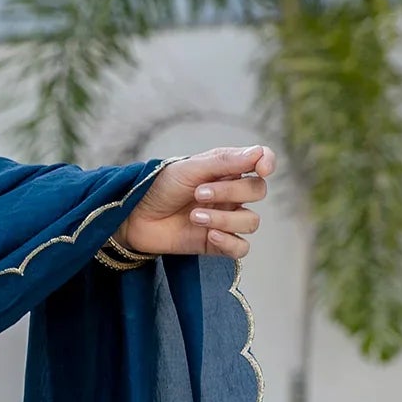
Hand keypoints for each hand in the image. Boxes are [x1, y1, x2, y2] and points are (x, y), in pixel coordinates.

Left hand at [121, 146, 274, 260]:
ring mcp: (226, 219)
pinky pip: (241, 248)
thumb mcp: (189, 169)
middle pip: (257, 191)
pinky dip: (230, 242)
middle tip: (198, 193)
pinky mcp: (217, 243)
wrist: (133, 216)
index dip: (268, 162)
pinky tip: (211, 235)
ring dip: (225, 219)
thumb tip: (258, 153)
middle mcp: (231, 194)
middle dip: (231, 192)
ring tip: (194, 216)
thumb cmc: (159, 187)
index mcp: (226, 169)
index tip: (262, 168)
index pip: (261, 161)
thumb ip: (224, 162)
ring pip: (251, 221)